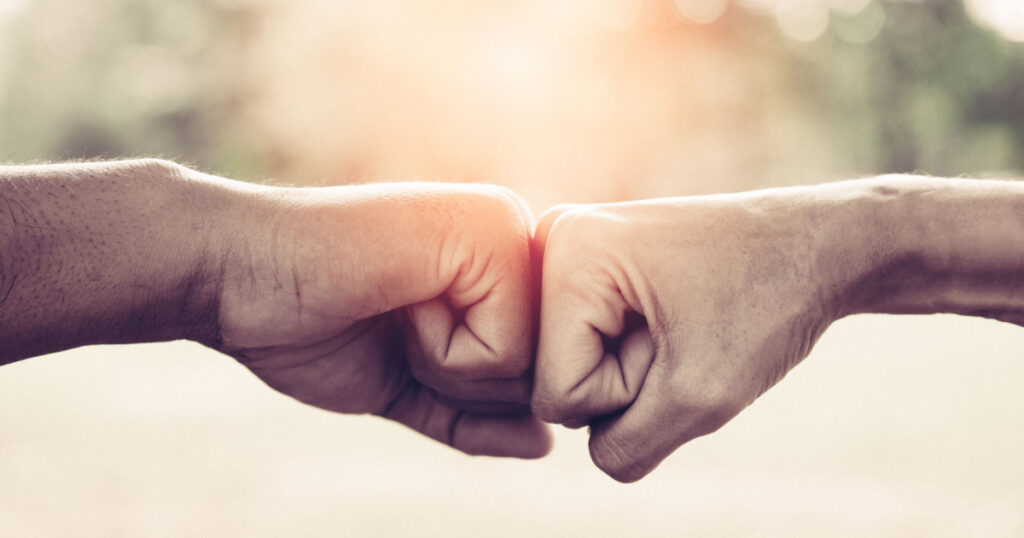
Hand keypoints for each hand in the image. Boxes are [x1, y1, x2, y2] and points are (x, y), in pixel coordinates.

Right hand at [214, 181, 550, 457]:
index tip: (398, 334)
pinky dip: (441, 354)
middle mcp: (514, 238)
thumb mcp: (406, 384)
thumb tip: (545, 445)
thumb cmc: (311, 326)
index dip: (462, 388)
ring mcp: (506, 230)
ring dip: (445, 366)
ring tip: (394, 307)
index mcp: (498, 267)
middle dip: (457, 381)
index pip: (533, 373)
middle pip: (538, 373)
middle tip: (395, 321)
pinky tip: (398, 301)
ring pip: (527, 366)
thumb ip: (472, 415)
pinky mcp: (488, 234)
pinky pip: (505, 350)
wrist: (239, 276)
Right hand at [531, 192, 842, 479]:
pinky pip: (589, 346)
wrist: (819, 246)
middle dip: (626, 380)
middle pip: (557, 379)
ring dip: (634, 368)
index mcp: (565, 251)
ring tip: (681, 320)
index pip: (557, 394)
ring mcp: (569, 248)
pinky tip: (672, 315)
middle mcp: (553, 239)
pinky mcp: (590, 264)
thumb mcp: (698, 400)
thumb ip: (624, 449)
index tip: (679, 339)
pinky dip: (634, 352)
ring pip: (573, 367)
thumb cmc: (767, 306)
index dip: (627, 395)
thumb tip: (591, 448)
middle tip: (684, 330)